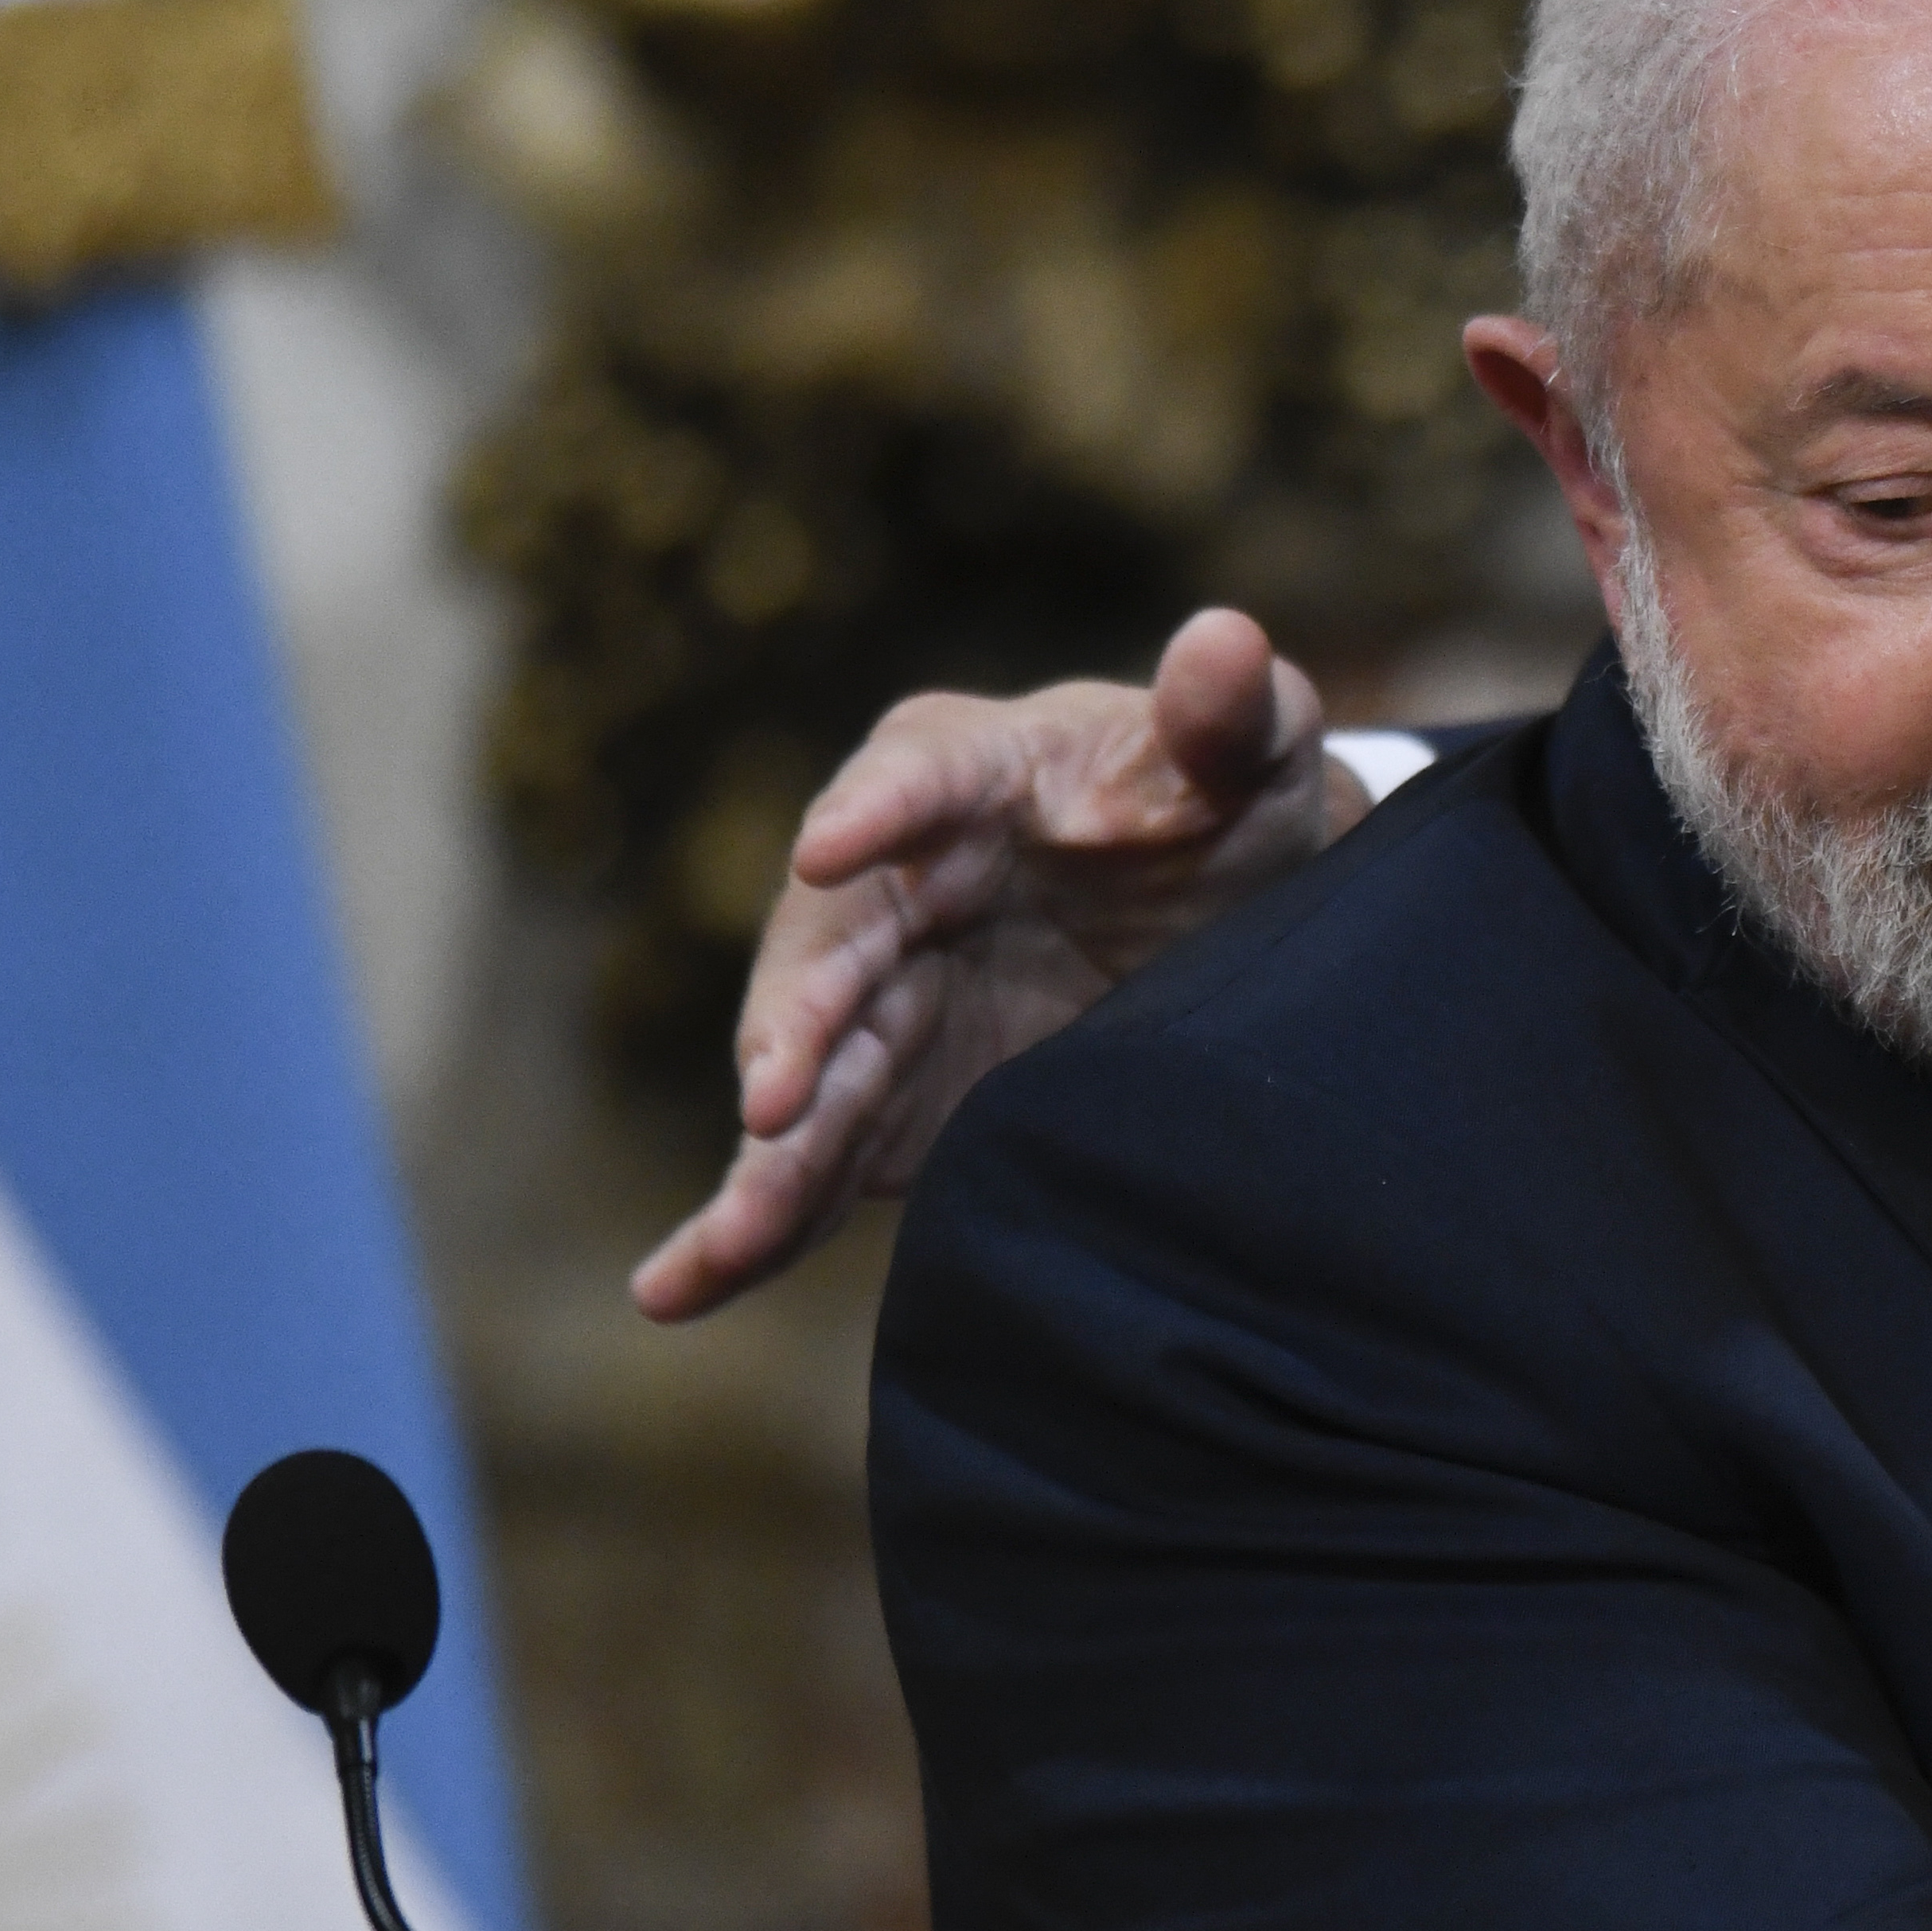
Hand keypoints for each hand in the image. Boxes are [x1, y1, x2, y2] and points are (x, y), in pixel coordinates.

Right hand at [631, 608, 1366, 1319]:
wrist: (1232, 916)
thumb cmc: (1227, 805)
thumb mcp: (1253, 752)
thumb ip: (1236, 713)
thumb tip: (1227, 643)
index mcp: (968, 769)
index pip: (913, 778)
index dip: (878, 813)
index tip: (832, 849)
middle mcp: (892, 880)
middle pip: (830, 947)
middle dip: (798, 1020)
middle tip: (777, 1091)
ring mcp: (882, 997)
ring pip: (808, 1073)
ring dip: (769, 1150)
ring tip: (733, 1233)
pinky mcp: (891, 1097)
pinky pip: (812, 1160)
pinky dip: (750, 1223)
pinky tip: (678, 1287)